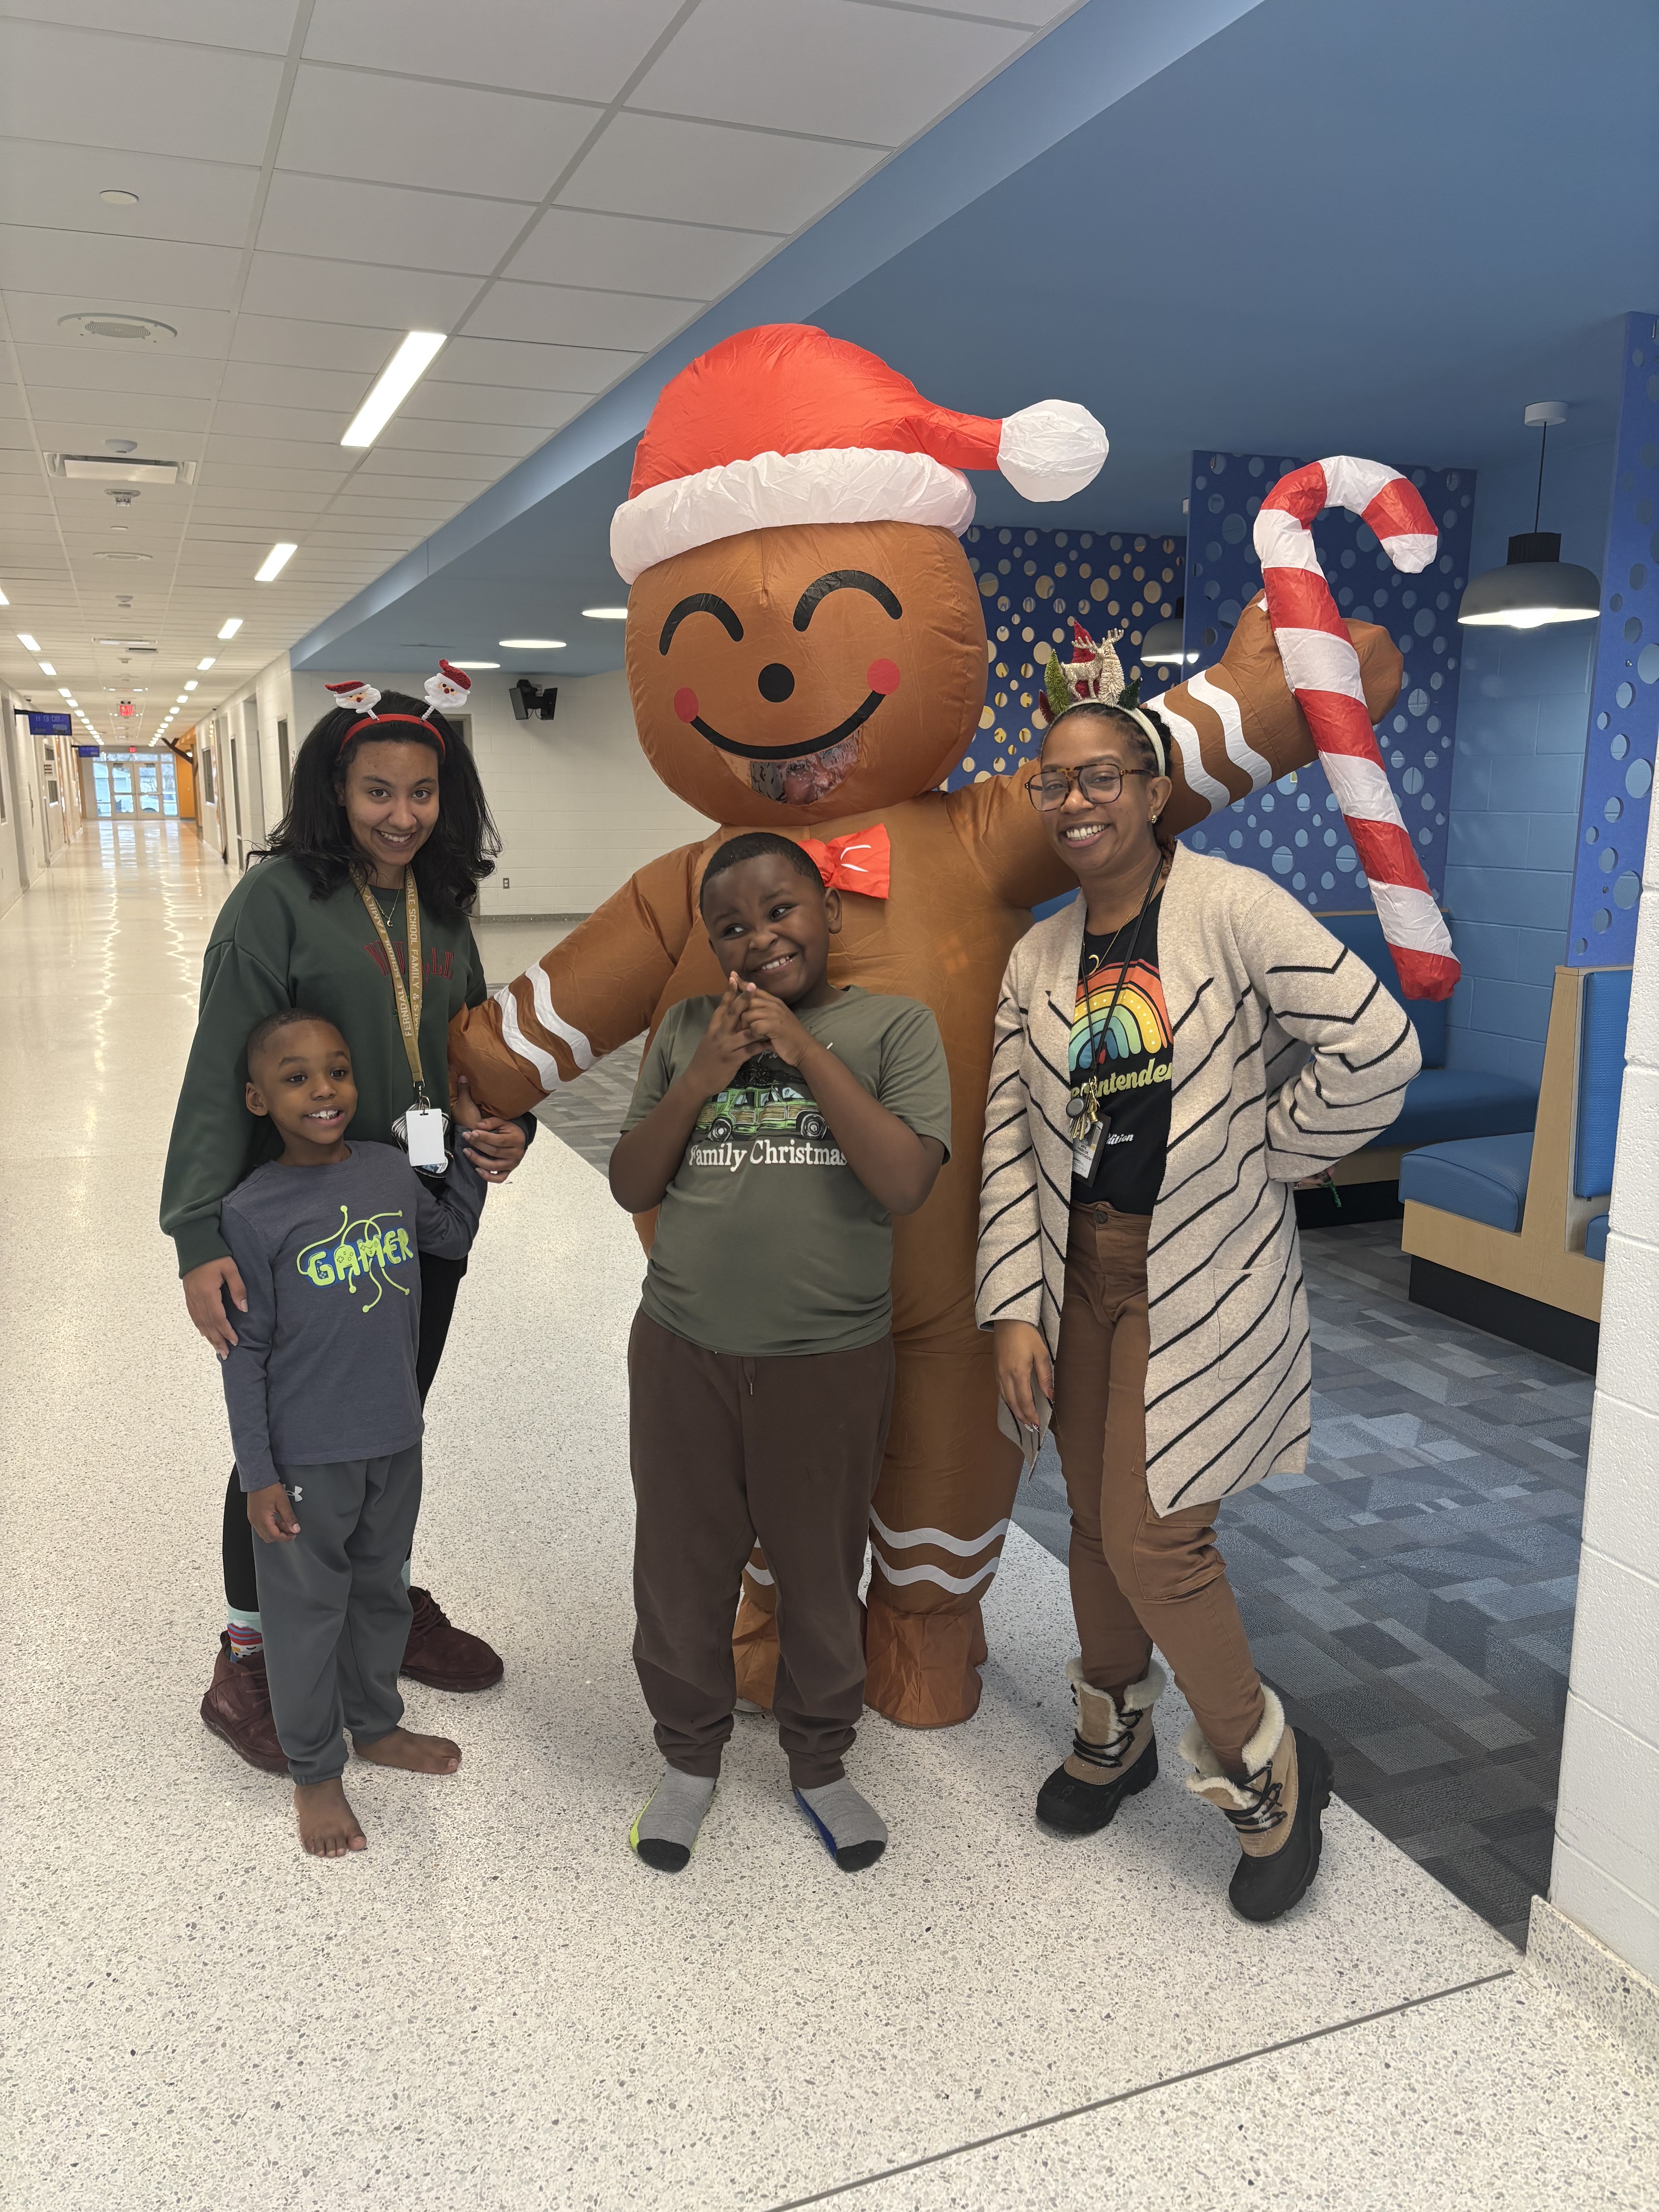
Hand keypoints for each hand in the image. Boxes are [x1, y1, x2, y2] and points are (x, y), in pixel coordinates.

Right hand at [183, 1255, 246, 1357]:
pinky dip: (200, 1327)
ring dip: (208, 1337)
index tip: (234, 1341)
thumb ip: (238, 1289)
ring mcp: (190, 1298)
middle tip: (225, 1354)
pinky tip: (205, 1333)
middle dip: (217, 1340)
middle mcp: (197, 1299)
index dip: (226, 1331)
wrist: (194, 1244)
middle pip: (207, 1325)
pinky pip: (193, 1316)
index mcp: (208, 1293)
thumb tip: (244, 1309)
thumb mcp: (231, 1269)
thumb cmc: (215, 1255)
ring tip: (216, 1349)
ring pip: (199, 1322)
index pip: (218, 1318)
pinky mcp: (188, 1295)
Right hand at [247, 1482, 300, 1543]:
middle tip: (290, 1529)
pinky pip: (260, 1527)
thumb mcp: (283, 1502)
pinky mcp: (252, 1516)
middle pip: (268, 1538)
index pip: (275, 1536)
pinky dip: (269, 1527)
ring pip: (264, 1534)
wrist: (258, 1478)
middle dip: (281, 1536)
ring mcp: (253, 1519)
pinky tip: (276, 1520)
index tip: (294, 1534)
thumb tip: (295, 1528)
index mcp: (263, 1519)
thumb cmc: (269, 1488)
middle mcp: (255, 1521)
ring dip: (275, 1532)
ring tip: (284, 1523)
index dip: (286, 1537)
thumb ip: (289, 1517)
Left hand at [453, 1074, 525, 1182]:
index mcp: (516, 1140)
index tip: (471, 1133)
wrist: (521, 1140)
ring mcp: (512, 1164)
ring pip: (493, 1166)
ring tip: (467, 1152)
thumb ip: (491, 1122)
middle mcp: (516, 1154)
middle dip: (478, 1145)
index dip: (484, 1137)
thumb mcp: (503, 1122)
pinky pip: (499, 1178)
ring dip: (478, 1160)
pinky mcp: (509, 1171)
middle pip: (494, 1152)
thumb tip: (478, 1126)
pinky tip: (477, 1170)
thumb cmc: (510, 1131)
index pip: (498, 1140)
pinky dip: (487, 1177)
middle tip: (466, 1138)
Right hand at [684, 977, 758, 1098]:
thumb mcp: (709, 1041)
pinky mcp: (733, 1060)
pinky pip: (750, 1050)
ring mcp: (726, 1047)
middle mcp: (719, 1035)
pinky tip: (772, 1041)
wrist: (697, 1081)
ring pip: (744, 1032)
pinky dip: (762, 1045)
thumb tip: (730, 1016)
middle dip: (743, 999)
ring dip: (758, 1022)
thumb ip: (719, 1028)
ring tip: (770, 1012)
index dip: (728, 993)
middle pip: (732, 1014)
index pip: (721, 1008)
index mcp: (713, 1029)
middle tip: (753, 986)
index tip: (733, 978)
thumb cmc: (705, 1061)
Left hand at [735, 984, 813, 1068]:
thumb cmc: (788, 1036)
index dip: (742, 983)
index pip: (754, 989)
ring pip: (748, 1014)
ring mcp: (775, 1014)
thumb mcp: (775, 1020)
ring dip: (746, 1026)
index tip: (732, 975)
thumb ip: (763, 1012)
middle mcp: (774, 1005)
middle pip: (748, 1001)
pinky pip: (754, 1026)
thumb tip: (746, 1007)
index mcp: (774, 1002)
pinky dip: (753, 1034)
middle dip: (740, 1014)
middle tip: (742, 1027)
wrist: (804, 1049)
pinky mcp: (775, 1026)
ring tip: (751, 1034)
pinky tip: (758, 1039)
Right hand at [993, 1319, 1052, 1432]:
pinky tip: (1013, 1402)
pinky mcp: (995, 1368)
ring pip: (1005, 1397)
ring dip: (1014, 1410)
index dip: (1031, 1414)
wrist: (1008, 1320)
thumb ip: (1045, 1376)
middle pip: (1013, 1403)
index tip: (1037, 1425)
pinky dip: (1007, 1399)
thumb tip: (1050, 1395)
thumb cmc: (1027, 1335)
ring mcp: (998, 1372)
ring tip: (1023, 1418)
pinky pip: (1000, 1389)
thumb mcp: (1041, 1354)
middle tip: (1031, 1426)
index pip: (1025, 1401)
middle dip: (1022, 1416)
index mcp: (1018, 1373)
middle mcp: (1005, 1376)